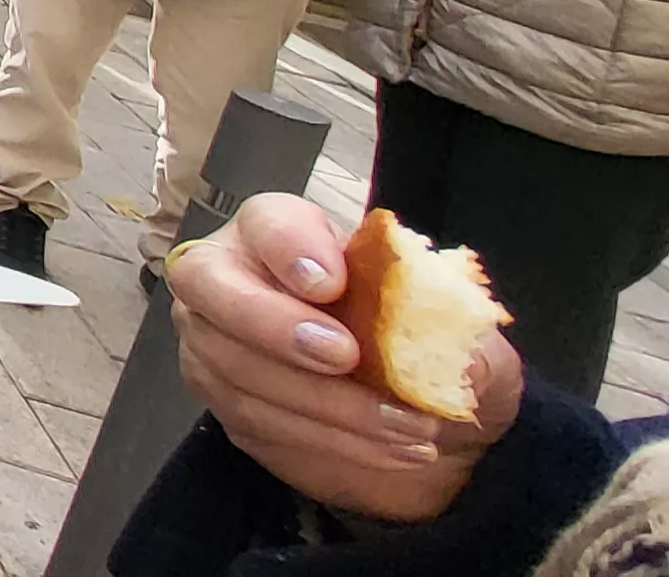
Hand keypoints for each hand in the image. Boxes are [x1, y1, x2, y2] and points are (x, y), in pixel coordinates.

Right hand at [171, 193, 519, 524]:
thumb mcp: (457, 325)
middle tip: (344, 357)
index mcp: (287, 234)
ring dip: (325, 403)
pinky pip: (255, 422)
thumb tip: (442, 320)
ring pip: (235, 367)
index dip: (291, 248)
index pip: (268, 222)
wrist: (419, 419)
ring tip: (406, 426)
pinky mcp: (223, 402)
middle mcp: (233, 277)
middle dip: (273, 324)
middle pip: (211, 287)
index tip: (333, 283)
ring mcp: (214, 342)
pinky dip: (327, 440)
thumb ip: (448, 314)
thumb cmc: (426, 349)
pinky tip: (387, 448)